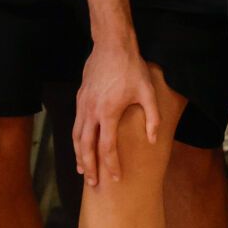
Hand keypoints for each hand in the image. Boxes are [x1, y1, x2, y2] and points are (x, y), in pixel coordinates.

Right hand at [71, 41, 159, 187]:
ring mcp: (83, 104)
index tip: (116, 178)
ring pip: (76, 136)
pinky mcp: (80, 97)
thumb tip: (153, 140)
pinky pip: (75, 124)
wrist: (111, 44)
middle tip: (93, 184)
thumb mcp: (147, 91)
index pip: (107, 147)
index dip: (111, 165)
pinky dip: (76, 139)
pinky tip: (80, 146)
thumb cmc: (132, 67)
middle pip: (86, 146)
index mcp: (109, 112)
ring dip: (79, 155)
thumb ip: (152, 117)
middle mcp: (92, 111)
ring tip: (82, 171)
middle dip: (89, 167)